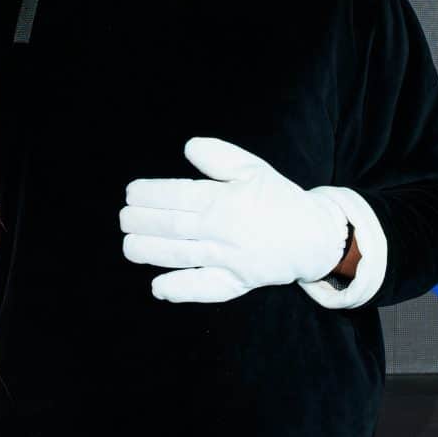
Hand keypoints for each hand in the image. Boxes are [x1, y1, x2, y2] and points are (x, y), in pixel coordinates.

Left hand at [120, 137, 348, 303]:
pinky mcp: (237, 283)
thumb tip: (188, 147)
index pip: (178, 195)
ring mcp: (230, 259)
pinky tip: (157, 287)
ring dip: (149, 252)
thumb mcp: (254, 169)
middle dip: (141, 222)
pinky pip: (206, 289)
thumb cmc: (278, 199)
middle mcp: (224, 230)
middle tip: (124, 219)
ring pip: (181, 256)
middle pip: (173, 226)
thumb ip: (220, 157)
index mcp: (226, 199)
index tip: (131, 194)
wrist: (313, 236)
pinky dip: (181, 289)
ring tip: (128, 246)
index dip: (149, 194)